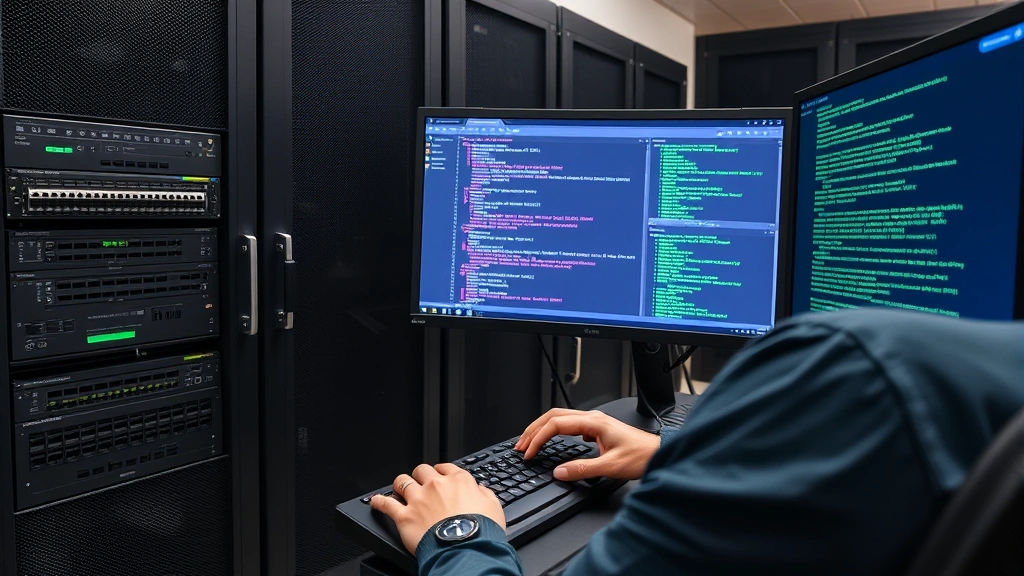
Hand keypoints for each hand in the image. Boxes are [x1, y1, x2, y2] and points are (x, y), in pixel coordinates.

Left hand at [370, 463, 505, 554]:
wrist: (465, 548)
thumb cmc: (481, 530)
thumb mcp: (494, 507)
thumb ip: (485, 494)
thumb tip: (480, 489)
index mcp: (458, 480)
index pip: (444, 467)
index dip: (440, 472)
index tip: (439, 477)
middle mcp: (436, 485)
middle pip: (421, 470)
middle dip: (420, 475)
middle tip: (420, 482)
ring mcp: (418, 499)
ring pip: (402, 482)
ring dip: (400, 484)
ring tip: (399, 488)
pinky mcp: (405, 516)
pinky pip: (387, 504)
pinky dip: (379, 502)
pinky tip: (375, 501)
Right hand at [515, 408, 660, 481]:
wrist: (659, 453)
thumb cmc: (641, 456)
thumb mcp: (611, 467)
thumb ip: (582, 469)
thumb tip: (559, 472)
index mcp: (593, 423)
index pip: (556, 425)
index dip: (538, 438)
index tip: (529, 453)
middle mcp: (592, 418)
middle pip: (553, 416)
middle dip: (533, 430)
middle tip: (520, 446)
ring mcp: (594, 422)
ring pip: (560, 418)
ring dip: (542, 429)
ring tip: (529, 442)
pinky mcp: (597, 429)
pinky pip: (568, 425)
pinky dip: (553, 432)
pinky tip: (550, 441)